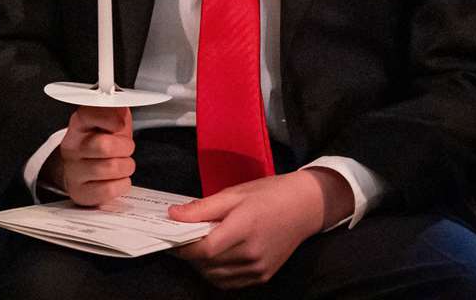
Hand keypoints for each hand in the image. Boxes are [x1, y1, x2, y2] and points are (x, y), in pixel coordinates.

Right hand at [49, 105, 133, 206]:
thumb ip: (117, 112)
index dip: (113, 119)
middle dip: (125, 147)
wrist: (79, 171)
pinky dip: (122, 184)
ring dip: (126, 166)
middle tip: (126, 148)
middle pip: (105, 145)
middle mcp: (72, 147)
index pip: (92, 114)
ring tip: (122, 164)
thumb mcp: (107, 123)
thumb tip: (122, 103)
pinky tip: (117, 179)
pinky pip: (110, 189)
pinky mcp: (80, 192)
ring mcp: (74, 171)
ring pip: (111, 168)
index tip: (120, 125)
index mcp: (78, 124)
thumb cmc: (97, 144)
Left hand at [168, 169, 348, 288]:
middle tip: (182, 239)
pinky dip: (217, 273)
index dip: (183, 247)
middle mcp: (252, 254)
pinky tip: (215, 257)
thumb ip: (202, 208)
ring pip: (216, 277)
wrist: (304, 207)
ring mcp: (258, 268)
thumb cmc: (269, 195)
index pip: (203, 250)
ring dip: (201, 266)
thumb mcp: (233, 194)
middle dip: (189, 255)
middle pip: (207, 265)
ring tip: (199, 246)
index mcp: (243, 229)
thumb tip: (173, 215)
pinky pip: (231, 282)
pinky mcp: (263, 276)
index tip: (171, 237)